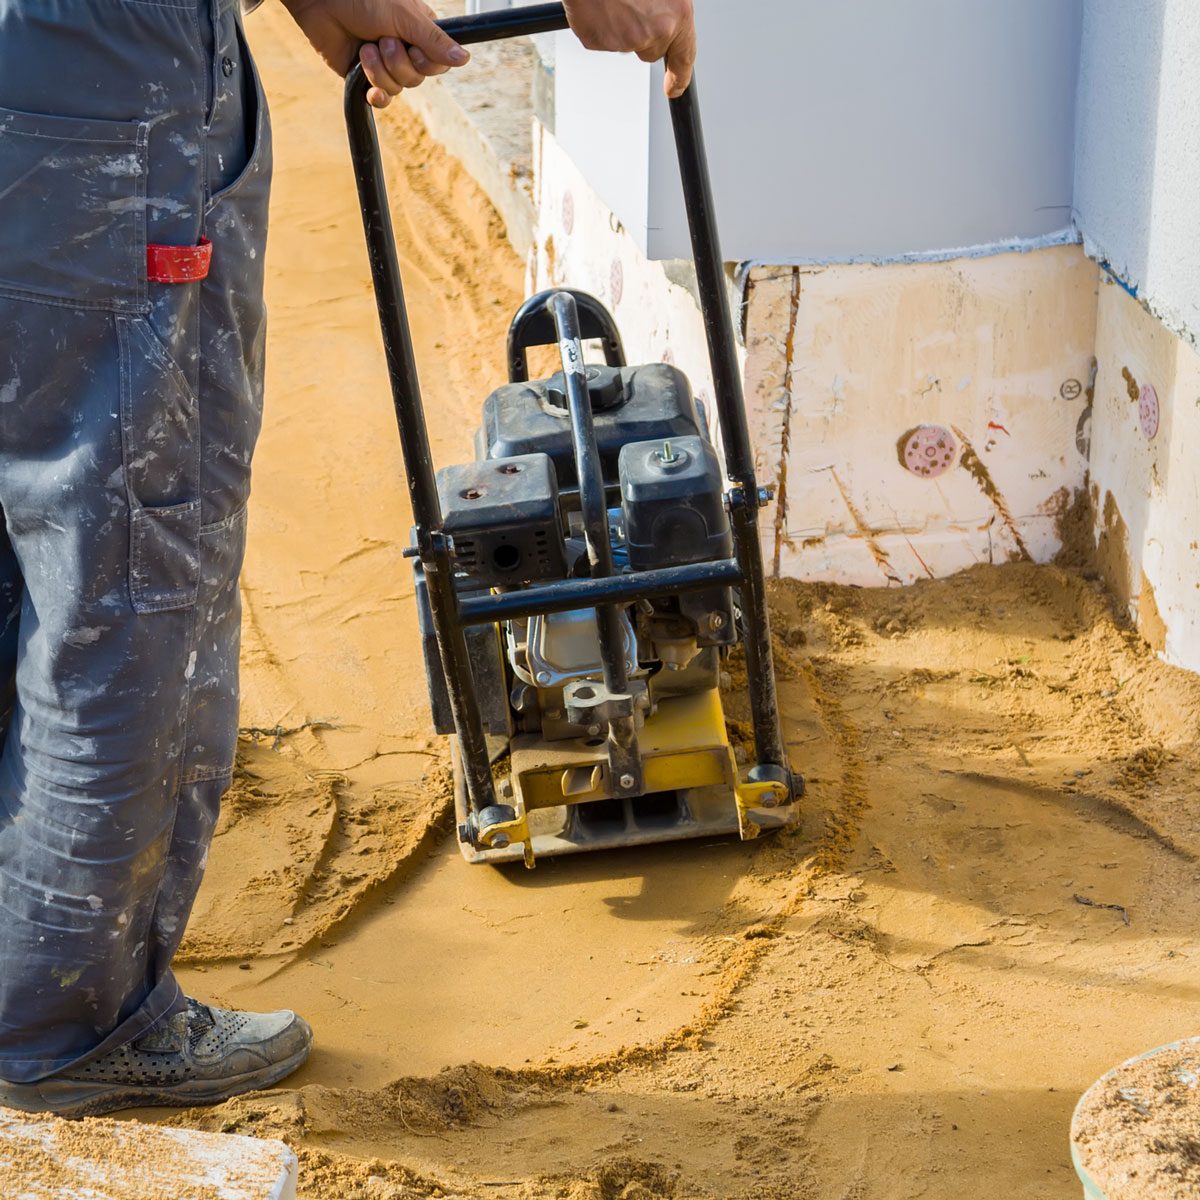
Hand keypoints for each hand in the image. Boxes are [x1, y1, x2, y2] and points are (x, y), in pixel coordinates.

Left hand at [281, 0, 470, 107]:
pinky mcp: (364, 78)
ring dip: (380, 70)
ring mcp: (385, 64)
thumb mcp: (405, 16)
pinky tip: (370, 88)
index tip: (414, 48)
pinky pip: (381, 100)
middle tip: (382, 40)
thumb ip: (434, 40)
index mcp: (420, 33)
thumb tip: (464, 59)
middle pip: (418, 79)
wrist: (321, 2)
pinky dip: (376, 94)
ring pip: (398, 88)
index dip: (427, 63)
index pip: (439, 64)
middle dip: (398, 63)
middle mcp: (406, 50)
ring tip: (365, 48)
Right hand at [563, 0, 694, 98]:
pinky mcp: (600, 42)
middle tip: (631, 7)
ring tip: (613, 0)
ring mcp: (627, 39)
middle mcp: (656, 30)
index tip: (675, 88)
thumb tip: (667, 24)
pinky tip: (598, 4)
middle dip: (643, 35)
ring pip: (625, 43)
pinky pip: (600, 39)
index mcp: (677, 13)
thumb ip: (668, 8)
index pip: (685, 55)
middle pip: (651, 50)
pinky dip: (598, 25)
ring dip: (619, 25)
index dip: (680, 76)